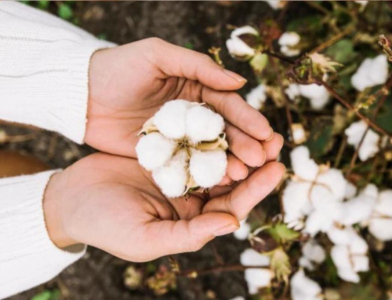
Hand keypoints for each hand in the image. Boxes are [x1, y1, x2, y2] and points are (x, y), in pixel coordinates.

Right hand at [44, 147, 283, 260]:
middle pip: (231, 181)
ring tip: (259, 126)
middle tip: (276, 141)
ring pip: (216, 158)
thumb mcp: (145, 237)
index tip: (276, 168)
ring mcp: (179, 174)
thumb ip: (189, 234)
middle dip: (254, 162)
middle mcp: (191, 199)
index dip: (255, 189)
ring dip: (237, 142)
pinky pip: (193, 141)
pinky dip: (209, 131)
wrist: (72, 200)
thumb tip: (232, 223)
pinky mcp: (166, 154)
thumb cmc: (105, 225)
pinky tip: (223, 116)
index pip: (232, 206)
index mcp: (192, 221)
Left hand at [86, 38, 275, 182]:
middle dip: (245, 145)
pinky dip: (202, 173)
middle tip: (262, 160)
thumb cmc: (120, 68)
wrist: (82, 94)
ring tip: (245, 174)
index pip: (228, 105)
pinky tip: (218, 182)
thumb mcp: (158, 55)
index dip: (248, 119)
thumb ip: (199, 66)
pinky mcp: (163, 154)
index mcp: (196, 89)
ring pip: (209, 150)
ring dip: (229, 162)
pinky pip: (186, 164)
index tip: (266, 134)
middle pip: (224, 131)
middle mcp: (192, 115)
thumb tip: (240, 81)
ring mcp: (179, 137)